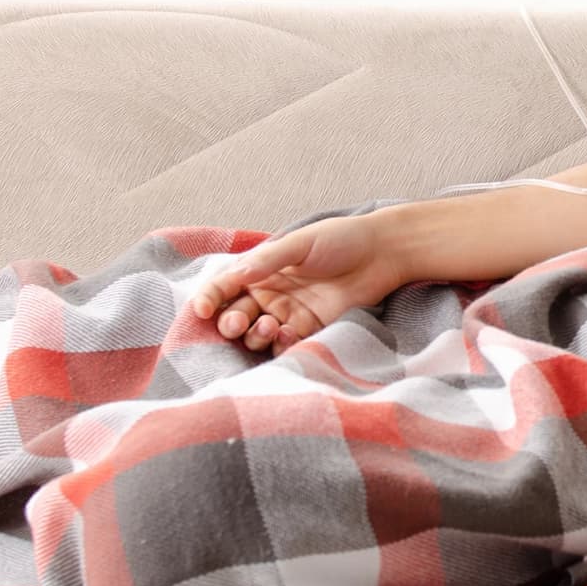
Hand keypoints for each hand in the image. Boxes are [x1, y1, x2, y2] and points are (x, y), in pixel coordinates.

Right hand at [188, 214, 405, 354]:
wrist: (383, 254)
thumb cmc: (341, 239)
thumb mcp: (301, 243)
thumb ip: (269, 260)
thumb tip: (237, 275)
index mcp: (260, 270)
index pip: (224, 288)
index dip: (208, 299)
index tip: (203, 310)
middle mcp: (269, 294)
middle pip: (234, 316)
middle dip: (231, 323)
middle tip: (240, 322)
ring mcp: (288, 314)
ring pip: (257, 335)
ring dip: (256, 336)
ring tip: (272, 326)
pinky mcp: (310, 331)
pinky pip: (286, 346)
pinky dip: (282, 345)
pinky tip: (291, 334)